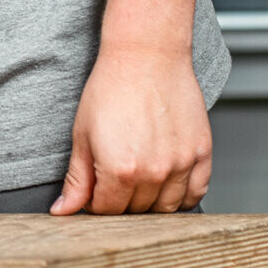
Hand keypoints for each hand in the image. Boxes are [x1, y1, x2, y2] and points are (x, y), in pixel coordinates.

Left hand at [50, 44, 211, 214]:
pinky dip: (182, 197)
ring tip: (138, 182)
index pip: (107, 211)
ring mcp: (182, 165)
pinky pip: (196, 193)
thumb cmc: (111, 88)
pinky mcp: (202, 154)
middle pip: (136, 211)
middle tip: (113, 183)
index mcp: (120, 170)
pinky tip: (167, 185)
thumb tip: (64, 210)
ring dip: (151, 204)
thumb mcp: (82, 135)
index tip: (93, 193)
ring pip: (167, 209)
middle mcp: (154, 172)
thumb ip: (76, 179)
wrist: (146, 56)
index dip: (95, 205)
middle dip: (121, 204)